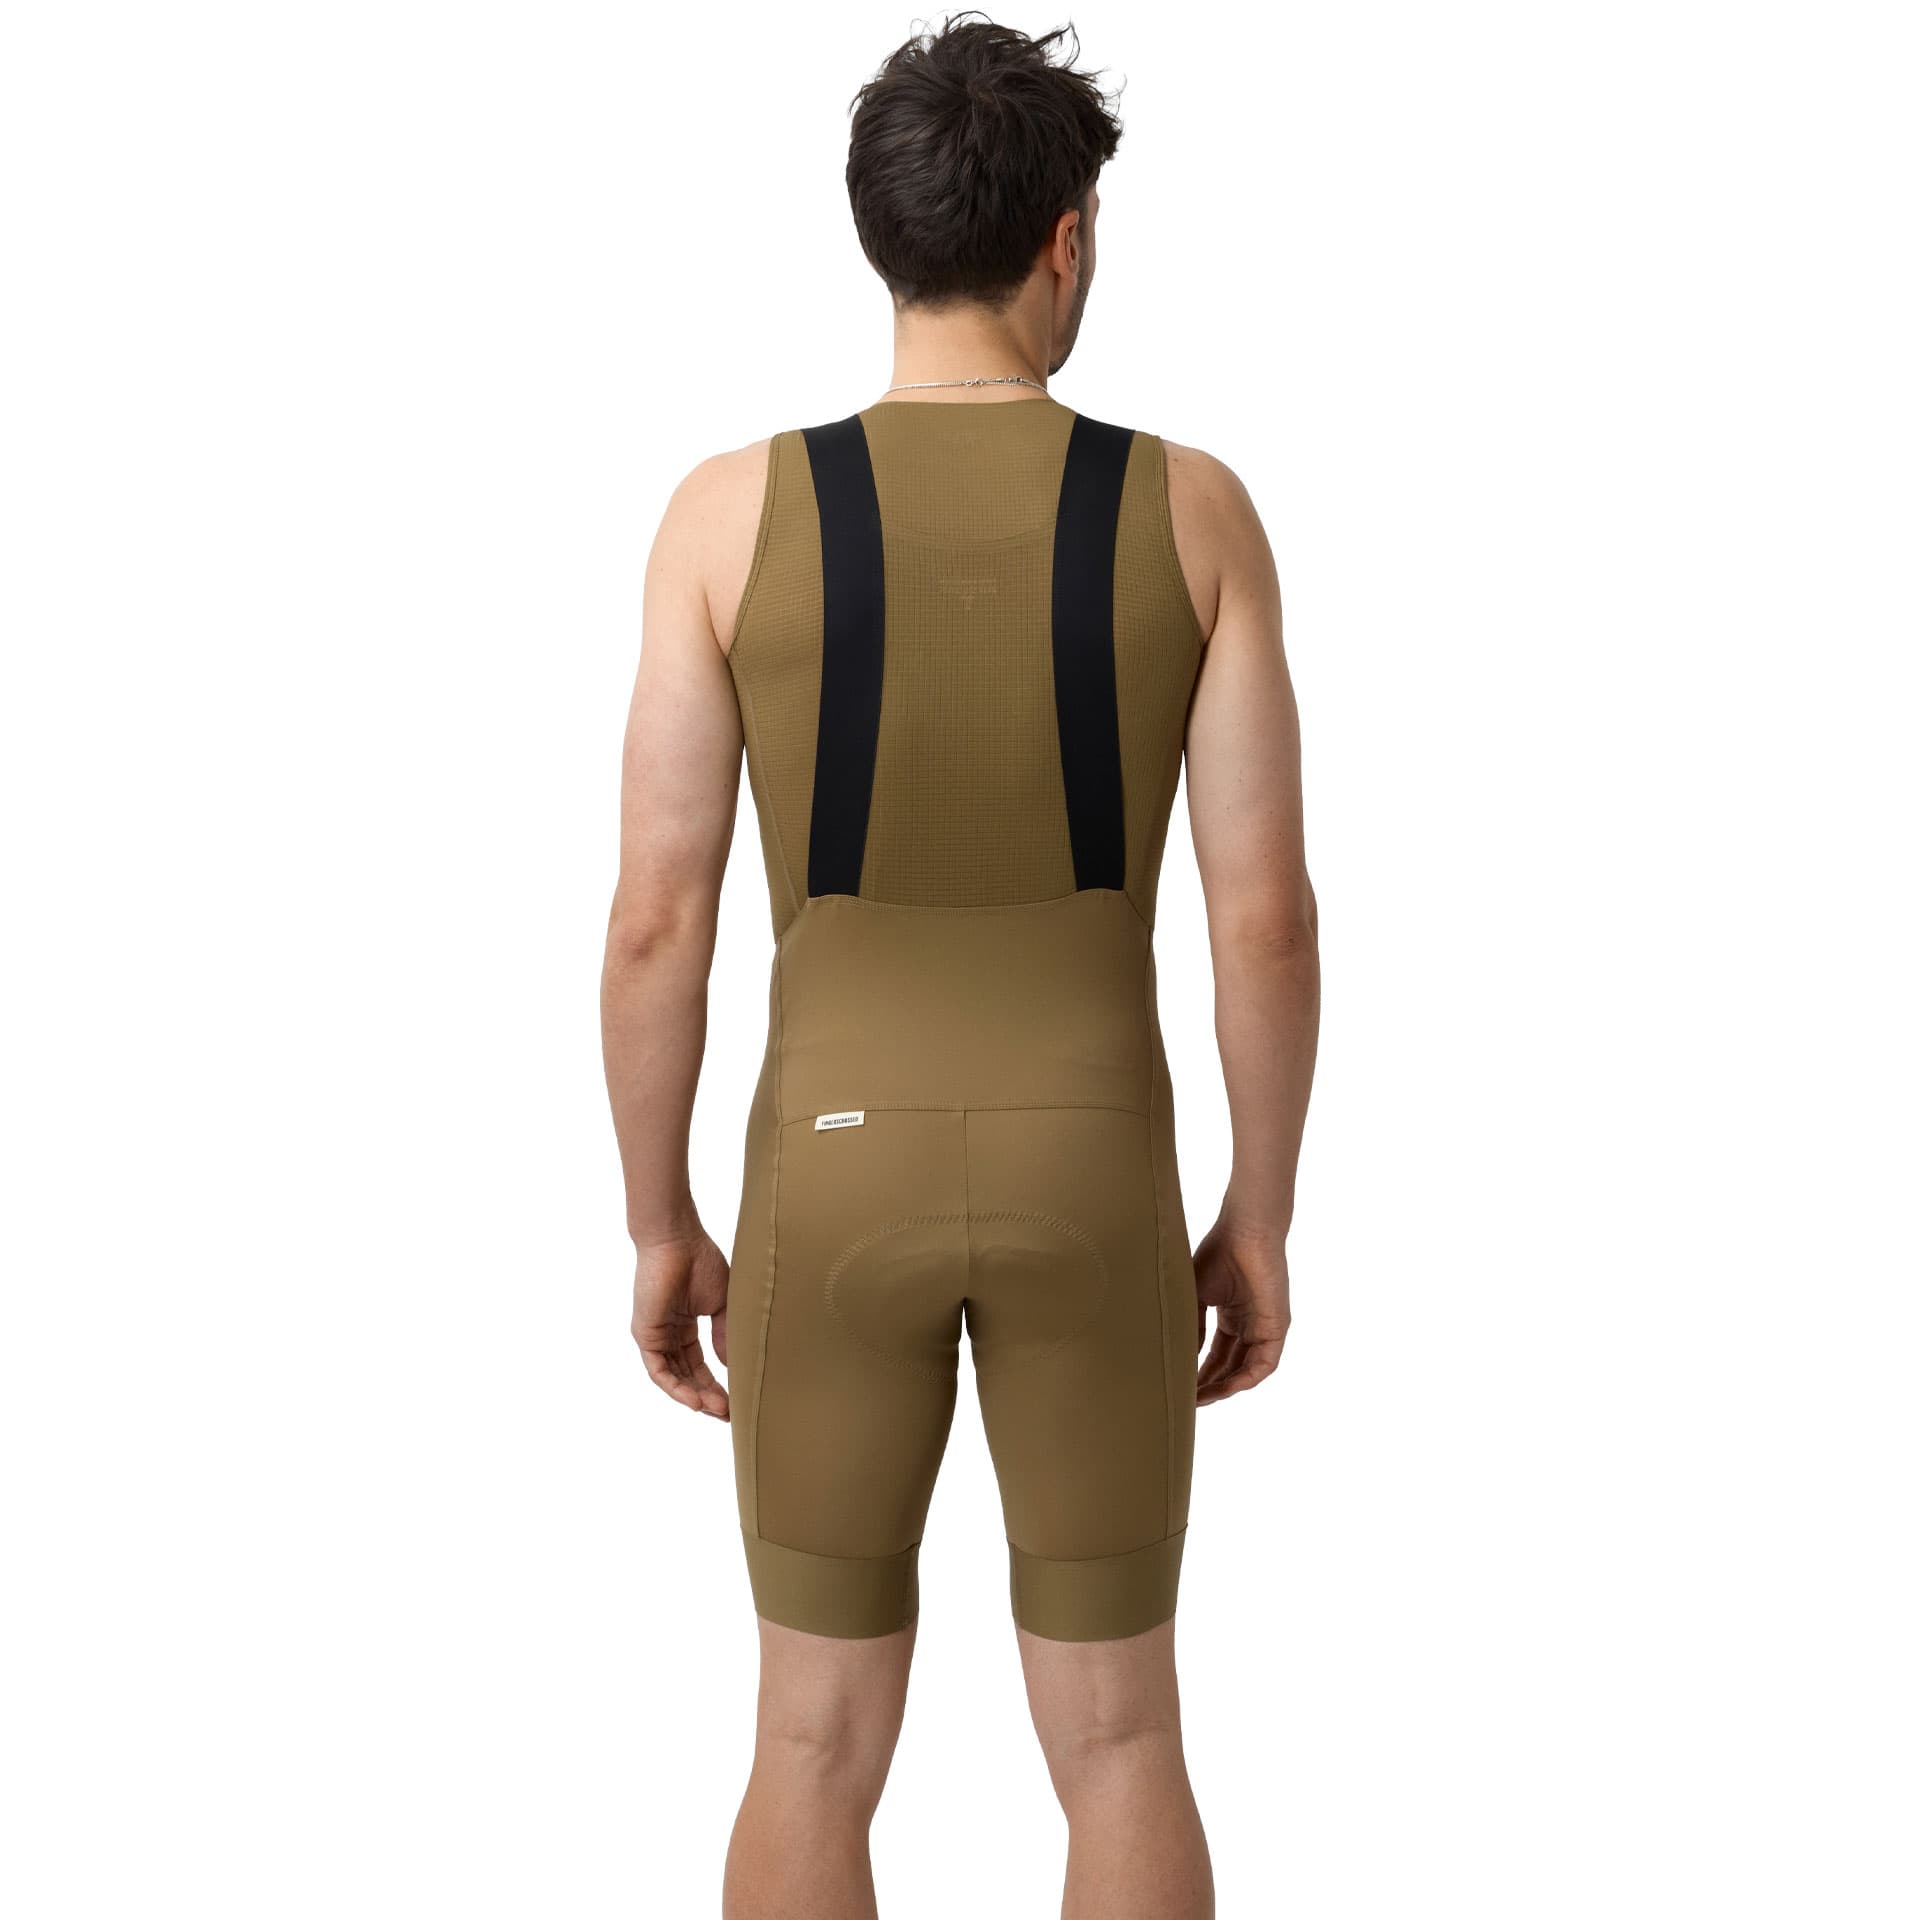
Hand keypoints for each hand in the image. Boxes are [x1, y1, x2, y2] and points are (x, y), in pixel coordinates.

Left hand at [631, 1229, 730, 1419]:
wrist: (677, 1240)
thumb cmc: (700, 1261)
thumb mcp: (721, 1304)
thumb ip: (725, 1335)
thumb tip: (730, 1366)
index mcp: (685, 1325)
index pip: (699, 1364)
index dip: (717, 1384)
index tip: (736, 1399)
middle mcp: (668, 1334)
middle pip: (688, 1375)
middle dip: (709, 1396)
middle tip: (729, 1413)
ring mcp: (655, 1336)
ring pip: (673, 1378)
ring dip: (696, 1397)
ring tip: (719, 1410)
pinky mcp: (645, 1336)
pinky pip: (658, 1372)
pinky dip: (676, 1388)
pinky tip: (696, 1400)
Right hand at [1192, 1218, 1290, 1406]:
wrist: (1244, 1231)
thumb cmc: (1218, 1253)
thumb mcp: (1195, 1295)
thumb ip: (1192, 1326)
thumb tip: (1182, 1357)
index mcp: (1231, 1316)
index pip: (1216, 1356)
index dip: (1198, 1373)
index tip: (1180, 1386)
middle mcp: (1249, 1326)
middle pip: (1229, 1367)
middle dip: (1208, 1386)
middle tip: (1186, 1399)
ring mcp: (1264, 1328)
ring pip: (1245, 1371)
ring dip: (1224, 1388)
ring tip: (1199, 1399)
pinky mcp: (1276, 1328)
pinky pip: (1264, 1365)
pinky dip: (1244, 1379)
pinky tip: (1223, 1388)